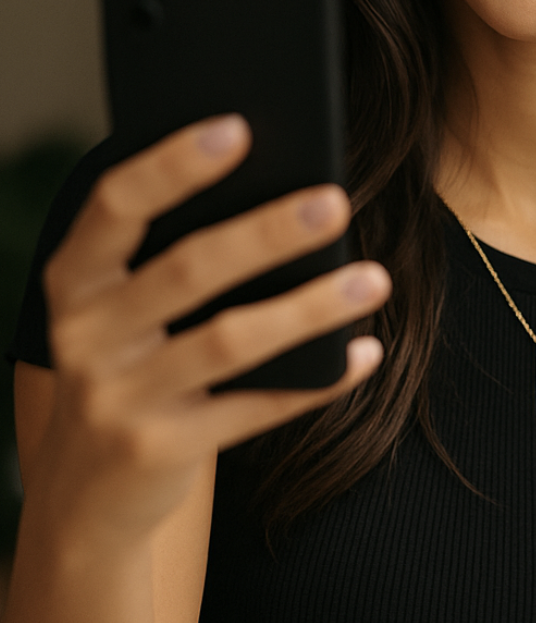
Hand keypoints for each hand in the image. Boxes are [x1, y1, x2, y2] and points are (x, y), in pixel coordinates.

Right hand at [33, 114, 388, 543]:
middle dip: (267, 233)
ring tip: (374, 279)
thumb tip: (281, 182)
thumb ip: (168, 252)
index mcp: (73, 279)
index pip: (117, 205)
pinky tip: (364, 352)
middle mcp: (84, 335)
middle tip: (336, 201)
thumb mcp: (121, 308)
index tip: (240, 127)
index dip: (173, 164)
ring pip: (227, 341)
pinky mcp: (160, 450)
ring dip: (309, 308)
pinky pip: (254, 408)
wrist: (85, 495)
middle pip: (187, 270)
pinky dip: (316, 381)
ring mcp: (119, 398)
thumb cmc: (128, 365)